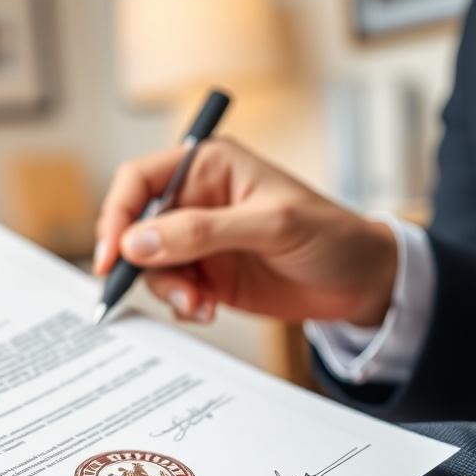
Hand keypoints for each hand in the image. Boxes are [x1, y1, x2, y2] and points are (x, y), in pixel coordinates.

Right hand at [94, 138, 397, 326]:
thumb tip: (137, 242)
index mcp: (208, 167)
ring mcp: (197, 239)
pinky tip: (208, 309)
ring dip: (167, 289)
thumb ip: (201, 232)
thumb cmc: (331, 235)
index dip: (118, 215)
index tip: (113, 254)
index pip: (140, 180)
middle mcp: (195, 200)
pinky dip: (180, 304)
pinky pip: (169, 289)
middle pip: (135, 227)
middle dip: (143, 263)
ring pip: (149, 264)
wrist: (362, 282)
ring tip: (200, 304)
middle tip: (169, 288)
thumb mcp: (270, 226)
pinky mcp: (204, 273)